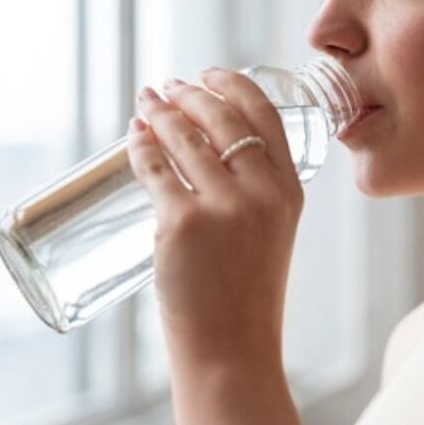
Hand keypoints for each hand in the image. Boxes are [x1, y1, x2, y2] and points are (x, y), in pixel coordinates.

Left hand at [126, 68, 303, 361]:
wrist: (233, 350)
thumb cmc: (246, 298)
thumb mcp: (272, 235)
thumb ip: (254, 195)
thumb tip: (203, 153)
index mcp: (290, 192)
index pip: (266, 116)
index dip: (234, 87)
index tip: (210, 74)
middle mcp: (262, 193)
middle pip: (222, 119)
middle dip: (190, 94)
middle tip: (168, 86)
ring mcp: (223, 207)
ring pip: (185, 139)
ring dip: (161, 113)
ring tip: (146, 104)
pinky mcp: (183, 224)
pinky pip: (154, 169)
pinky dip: (139, 146)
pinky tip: (133, 135)